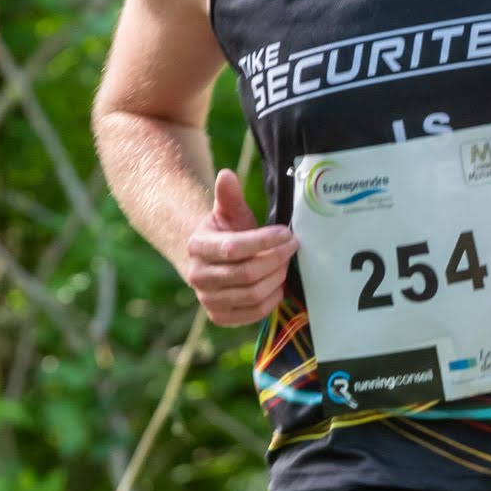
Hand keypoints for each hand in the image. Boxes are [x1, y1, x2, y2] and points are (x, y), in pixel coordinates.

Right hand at [181, 169, 297, 326]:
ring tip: (285, 264)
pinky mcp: (220, 317)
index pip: (234, 248)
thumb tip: (226, 174)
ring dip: (276, 278)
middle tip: (292, 248)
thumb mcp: (226, 212)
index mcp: (197, 246)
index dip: (265, 241)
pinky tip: (277, 284)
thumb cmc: (225, 232)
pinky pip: (253, 313)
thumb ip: (228, 195)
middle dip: (276, 259)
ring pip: (252, 294)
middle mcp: (197, 276)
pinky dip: (271, 299)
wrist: (210, 261)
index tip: (287, 233)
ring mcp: (207, 300)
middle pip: (246, 273)